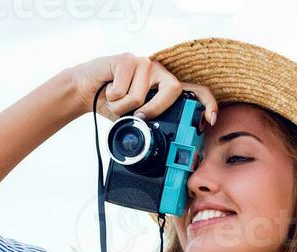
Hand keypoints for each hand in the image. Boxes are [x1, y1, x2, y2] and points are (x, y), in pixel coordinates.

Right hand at [67, 53, 218, 123]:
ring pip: (140, 96)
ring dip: (122, 107)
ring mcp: (145, 63)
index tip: (210, 120)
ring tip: (116, 100)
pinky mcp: (127, 59)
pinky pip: (123, 90)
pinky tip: (109, 89)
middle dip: (153, 110)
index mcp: (167, 88)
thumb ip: (152, 125)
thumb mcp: (136, 121)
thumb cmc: (114, 105)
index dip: (207, 104)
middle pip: (172, 91)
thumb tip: (162, 146)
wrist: (86, 90)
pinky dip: (112, 98)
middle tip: (138, 116)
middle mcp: (160, 73)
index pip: (197, 91)